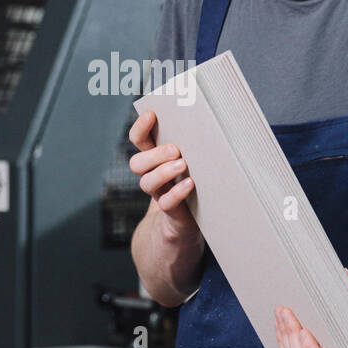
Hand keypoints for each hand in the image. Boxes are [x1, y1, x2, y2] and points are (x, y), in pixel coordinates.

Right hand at [128, 109, 198, 239]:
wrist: (183, 233)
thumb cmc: (194, 190)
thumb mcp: (191, 165)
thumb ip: (193, 149)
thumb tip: (210, 121)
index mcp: (156, 161)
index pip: (139, 141)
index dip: (140, 127)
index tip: (152, 114)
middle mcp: (154, 178)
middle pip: (137, 163)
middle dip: (154, 154)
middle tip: (175, 149)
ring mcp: (160, 197)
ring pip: (147, 183)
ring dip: (163, 172)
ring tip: (182, 165)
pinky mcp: (172, 215)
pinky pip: (167, 204)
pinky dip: (176, 193)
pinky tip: (190, 185)